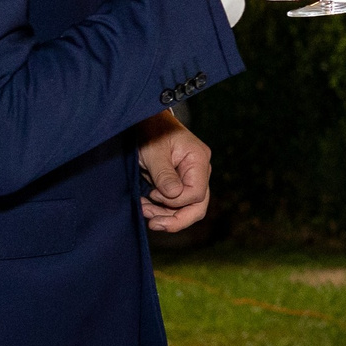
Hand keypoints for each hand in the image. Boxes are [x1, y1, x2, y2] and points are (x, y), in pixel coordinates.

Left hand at [137, 114, 212, 231]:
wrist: (146, 120)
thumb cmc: (151, 131)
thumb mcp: (154, 152)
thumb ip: (164, 174)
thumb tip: (174, 195)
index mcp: (198, 160)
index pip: (196, 194)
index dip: (175, 201)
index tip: (154, 193)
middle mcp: (200, 170)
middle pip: (198, 206)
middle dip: (176, 219)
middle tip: (153, 225)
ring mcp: (192, 177)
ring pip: (188, 208)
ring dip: (166, 215)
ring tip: (145, 212)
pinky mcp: (181, 182)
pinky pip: (178, 202)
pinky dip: (163, 208)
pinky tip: (147, 206)